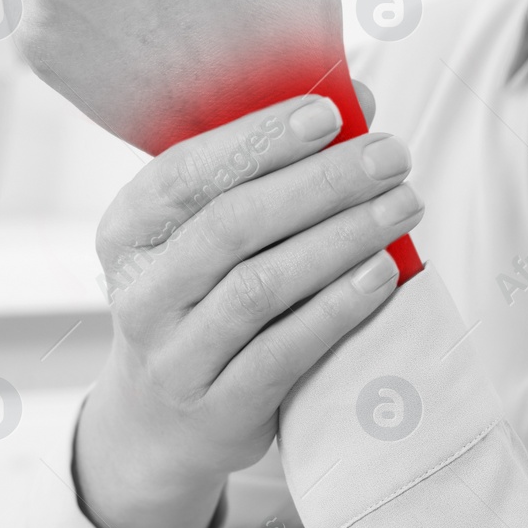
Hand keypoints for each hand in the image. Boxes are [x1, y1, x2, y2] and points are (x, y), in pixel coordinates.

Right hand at [76, 94, 423, 527]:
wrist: (161, 427)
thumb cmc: (201, 302)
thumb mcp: (199, 240)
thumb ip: (261, 173)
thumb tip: (354, 100)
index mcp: (126, 233)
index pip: (185, 173)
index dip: (257, 140)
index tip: (329, 114)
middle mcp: (139, 293)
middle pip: (232, 224)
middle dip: (321, 183)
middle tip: (391, 156)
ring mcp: (174, 357)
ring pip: (261, 286)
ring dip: (341, 238)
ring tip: (402, 206)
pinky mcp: (218, 408)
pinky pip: (284, 351)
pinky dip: (338, 307)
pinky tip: (383, 273)